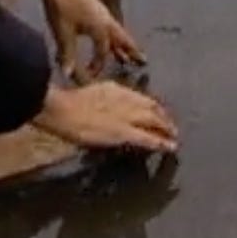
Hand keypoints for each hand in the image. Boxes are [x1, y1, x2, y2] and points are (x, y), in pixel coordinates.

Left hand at [31, 0, 146, 81]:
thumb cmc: (61, 5)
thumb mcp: (63, 33)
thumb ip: (67, 55)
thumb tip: (68, 75)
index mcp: (101, 27)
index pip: (103, 52)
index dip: (97, 65)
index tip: (89, 76)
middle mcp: (106, 19)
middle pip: (122, 39)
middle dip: (131, 51)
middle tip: (143, 61)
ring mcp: (102, 12)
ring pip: (116, 31)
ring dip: (122, 43)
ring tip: (128, 54)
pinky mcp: (95, 7)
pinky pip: (109, 25)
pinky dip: (113, 35)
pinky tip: (106, 36)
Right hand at [34, 82, 177, 152]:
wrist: (62, 109)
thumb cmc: (67, 103)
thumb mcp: (90, 94)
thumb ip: (103, 99)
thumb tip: (107, 108)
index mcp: (117, 89)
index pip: (142, 98)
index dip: (153, 107)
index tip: (159, 113)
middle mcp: (126, 100)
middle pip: (153, 108)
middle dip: (164, 117)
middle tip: (172, 127)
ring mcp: (126, 116)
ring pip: (154, 121)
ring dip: (166, 129)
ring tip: (174, 137)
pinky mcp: (123, 132)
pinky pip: (147, 138)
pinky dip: (161, 143)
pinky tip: (170, 147)